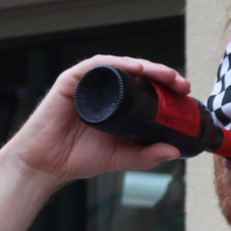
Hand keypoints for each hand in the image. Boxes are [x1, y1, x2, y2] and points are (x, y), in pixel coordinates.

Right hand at [6, 54, 188, 185]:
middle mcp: (104, 88)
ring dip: (147, 67)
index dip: (167, 87)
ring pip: (122, 66)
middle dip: (163, 75)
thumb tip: (175, 151)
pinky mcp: (71, 81)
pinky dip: (117, 64)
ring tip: (167, 76)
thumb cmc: (78, 157)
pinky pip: (96, 66)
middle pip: (138, 74)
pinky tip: (135, 68)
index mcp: (117, 102)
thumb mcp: (121, 157)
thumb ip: (146, 155)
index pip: (146, 87)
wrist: (45, 165)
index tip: (186, 94)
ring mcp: (88, 83)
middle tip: (182, 84)